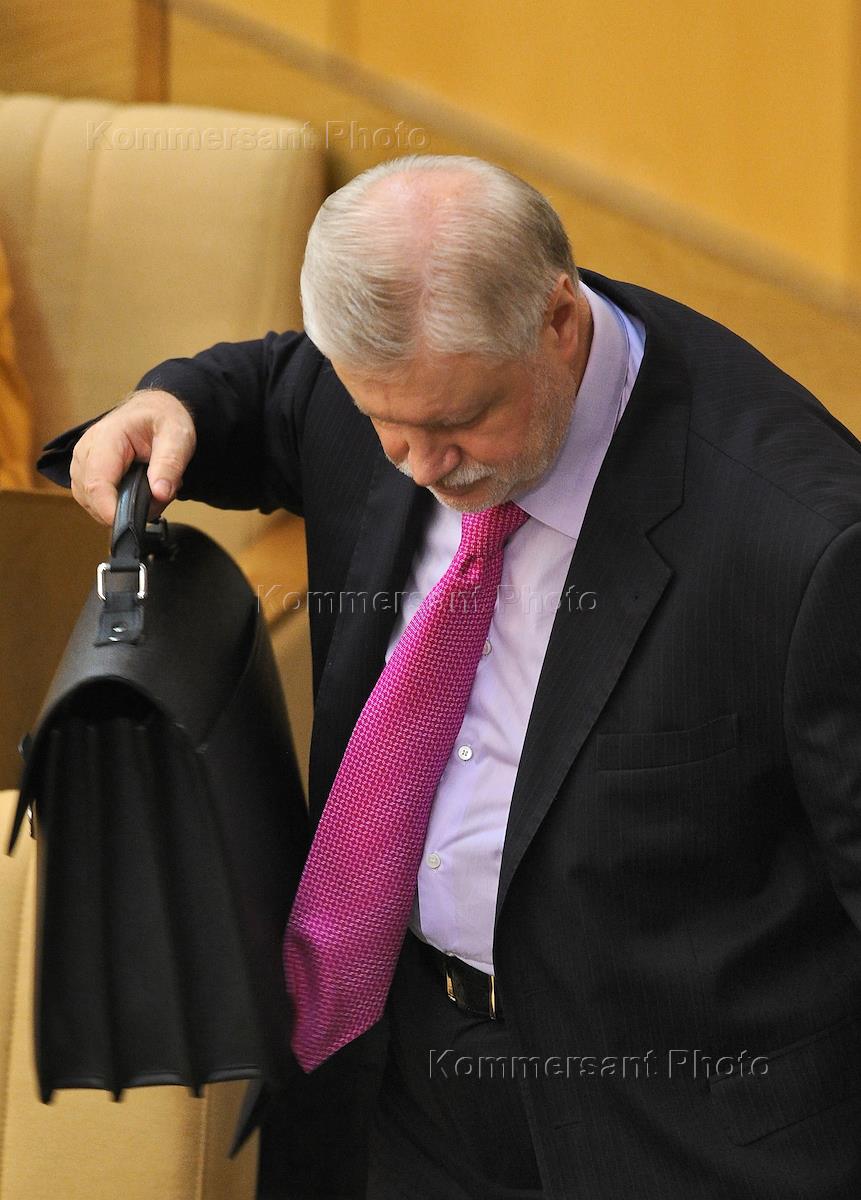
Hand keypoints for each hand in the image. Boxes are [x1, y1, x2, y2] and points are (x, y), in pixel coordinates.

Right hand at [69, 389, 196, 524]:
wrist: (153, 411)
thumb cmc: (162, 419)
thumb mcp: (178, 437)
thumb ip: (170, 465)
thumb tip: (160, 494)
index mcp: (107, 438)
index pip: (97, 483)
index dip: (109, 510)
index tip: (129, 525)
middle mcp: (86, 450)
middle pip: (91, 497)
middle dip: (123, 508)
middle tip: (157, 496)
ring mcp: (82, 463)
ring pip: (90, 503)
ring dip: (120, 507)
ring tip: (148, 490)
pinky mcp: (85, 473)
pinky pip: (93, 500)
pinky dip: (115, 504)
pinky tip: (135, 492)